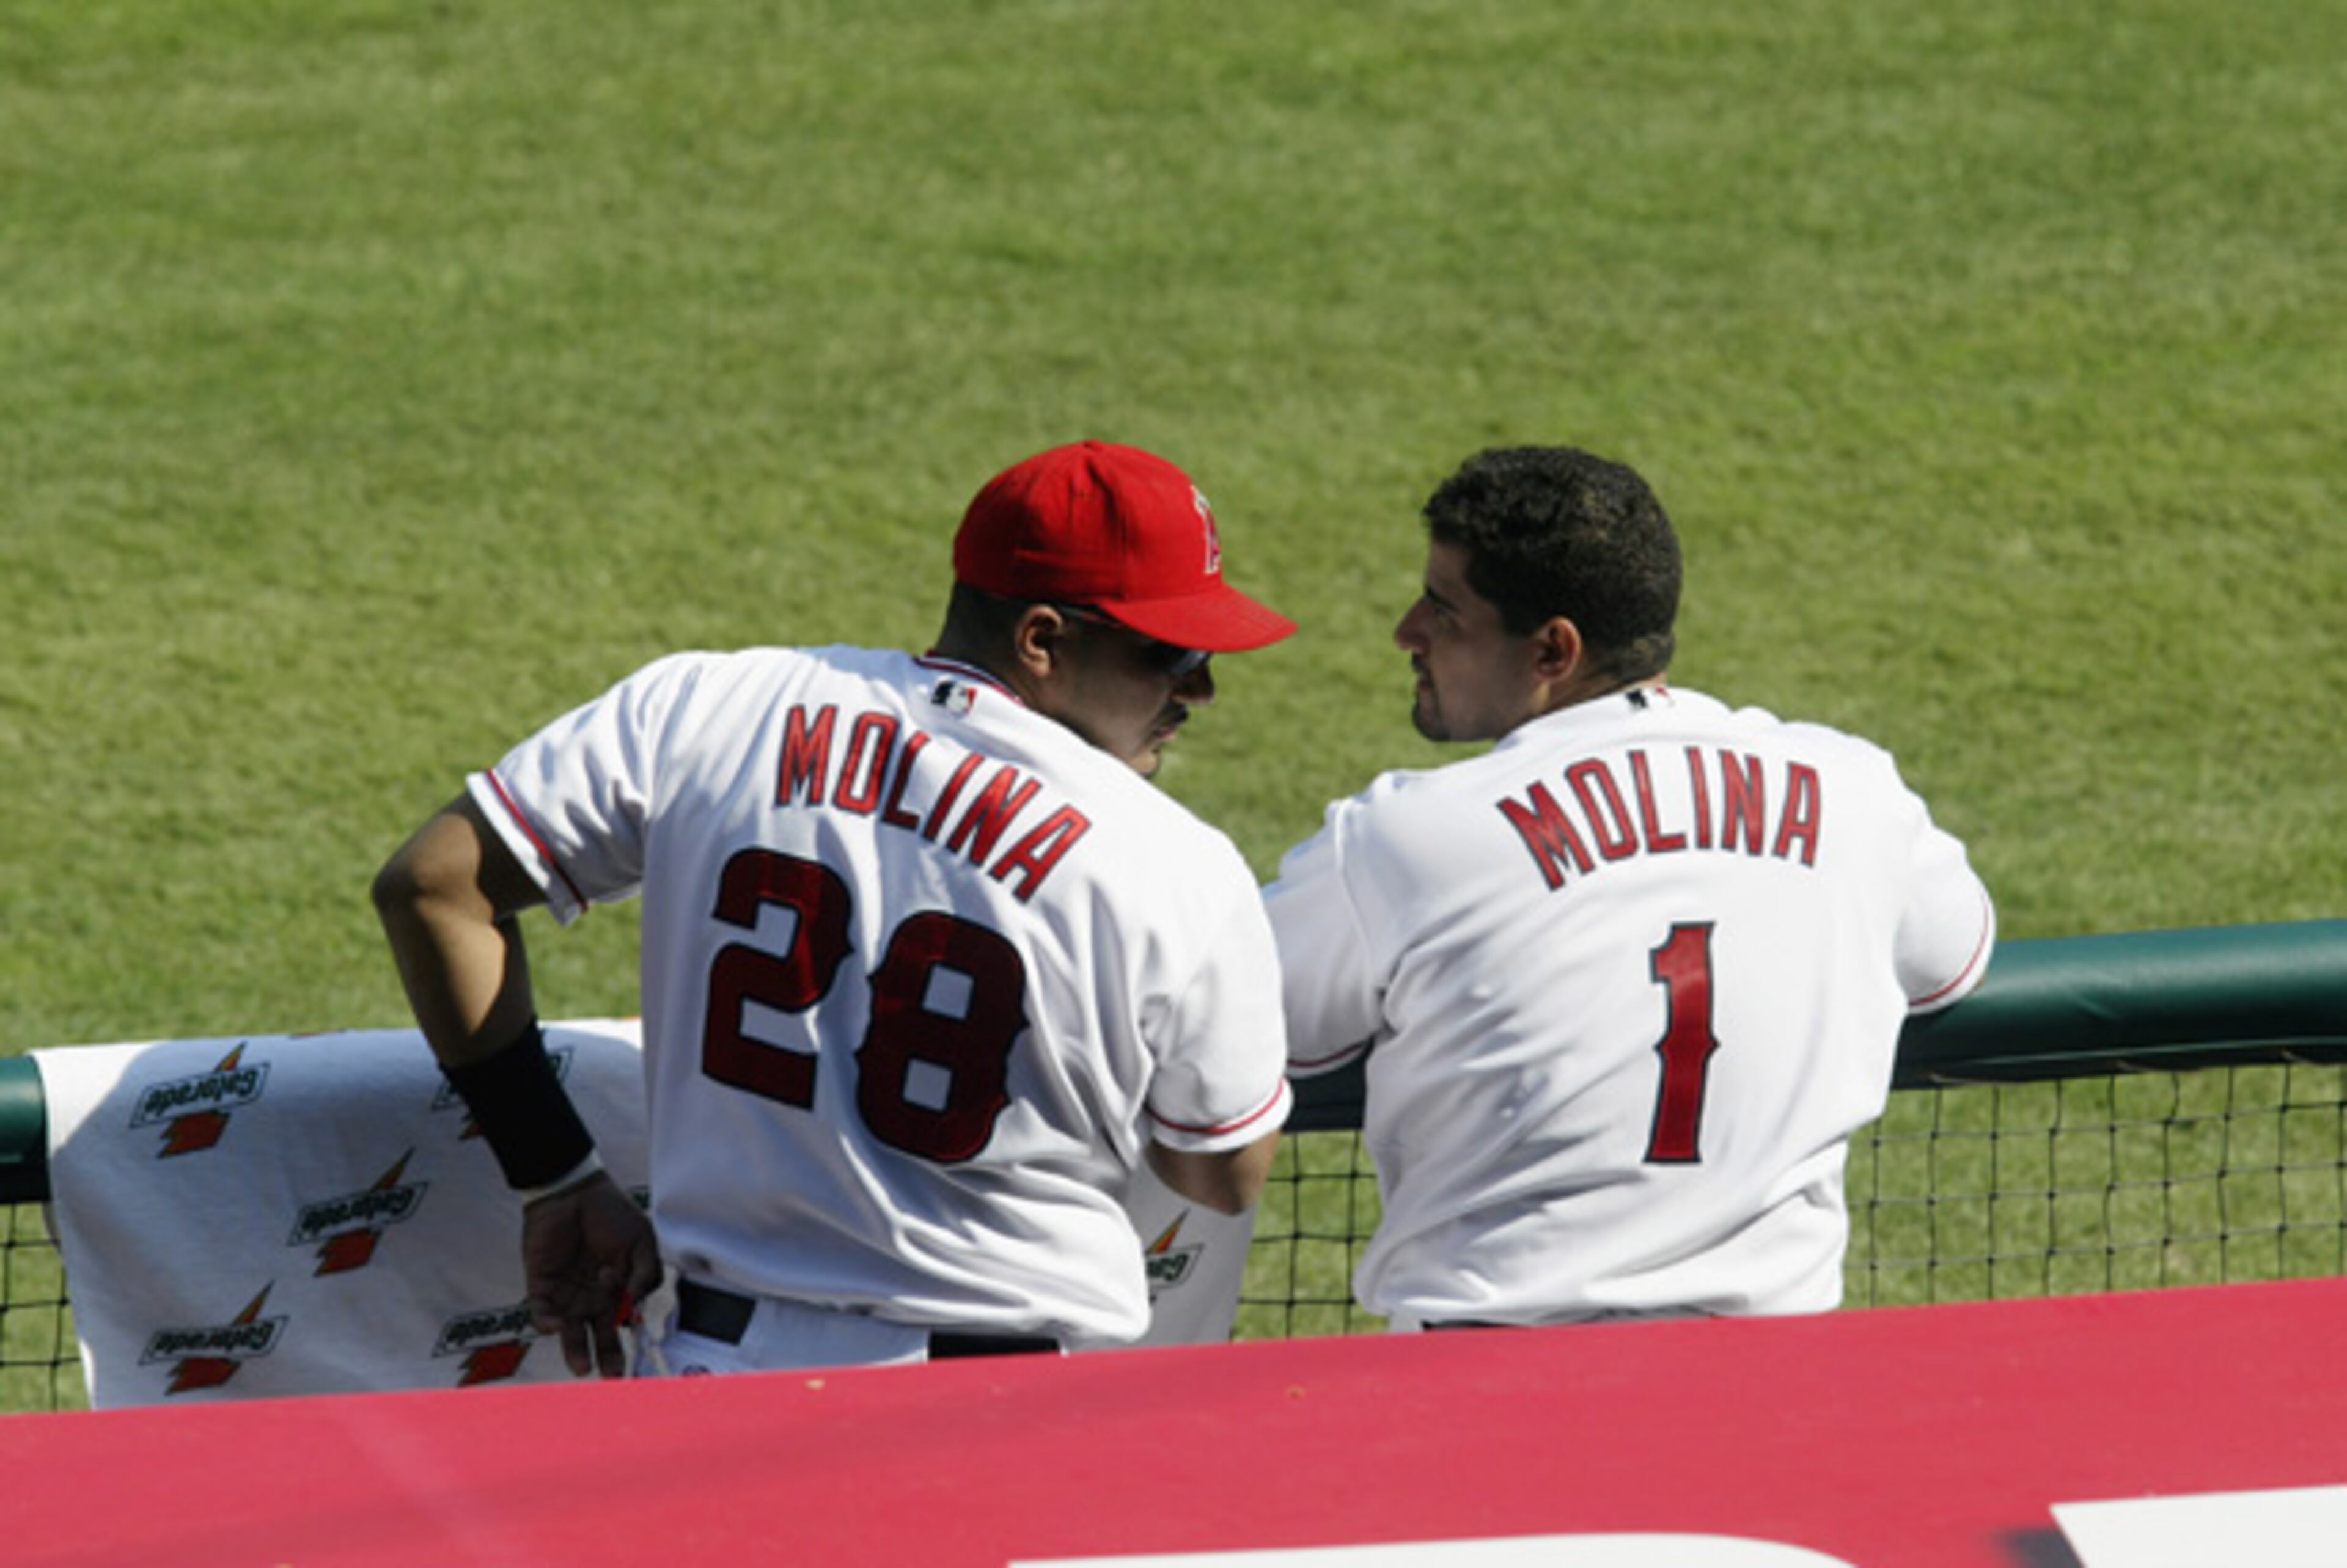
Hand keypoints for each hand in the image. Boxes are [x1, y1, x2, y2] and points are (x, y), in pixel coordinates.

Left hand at [520, 1172, 662, 1378]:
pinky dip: (546, 1321)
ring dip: (573, 1349)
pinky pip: (542, 1311)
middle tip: (612, 1378)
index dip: (627, 1344)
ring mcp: (566, 1294)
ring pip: (568, 1330)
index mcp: (617, 1290)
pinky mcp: (541, 1285)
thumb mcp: (642, 1240)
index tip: (633, 1361)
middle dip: (604, 1358)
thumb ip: (646, 1272)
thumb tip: (636, 1301)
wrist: (573, 1191)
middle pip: (597, 1335)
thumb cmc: (611, 1213)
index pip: (622, 1324)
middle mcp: (591, 1298)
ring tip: (581, 1367)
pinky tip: (555, 1325)